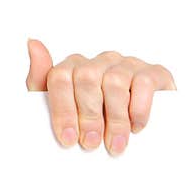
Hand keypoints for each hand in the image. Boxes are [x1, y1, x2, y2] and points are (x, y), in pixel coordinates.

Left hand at [25, 38, 175, 155]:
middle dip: (88, 116)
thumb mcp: (60, 105)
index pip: (60, 77)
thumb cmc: (94, 117)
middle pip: (86, 79)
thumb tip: (32, 42)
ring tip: (115, 144)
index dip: (62, 109)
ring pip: (115, 82)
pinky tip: (136, 128)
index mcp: (74, 66)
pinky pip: (143, 84)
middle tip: (91, 143)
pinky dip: (138, 110)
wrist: (142, 130)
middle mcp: (100, 61)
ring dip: (114, 118)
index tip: (68, 138)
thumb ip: (40, 79)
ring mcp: (127, 64)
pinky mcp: (154, 73)